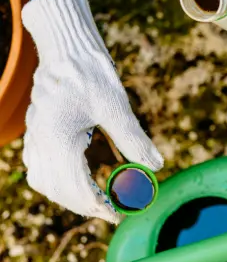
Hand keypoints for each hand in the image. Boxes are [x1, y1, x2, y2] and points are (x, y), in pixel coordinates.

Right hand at [21, 0, 162, 222]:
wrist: (65, 46)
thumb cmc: (90, 72)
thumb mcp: (116, 106)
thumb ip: (134, 139)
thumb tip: (156, 166)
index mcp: (59, 141)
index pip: (77, 189)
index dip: (100, 208)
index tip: (121, 215)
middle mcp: (41, 142)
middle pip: (58, 191)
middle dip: (85, 205)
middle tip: (114, 210)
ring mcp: (35, 136)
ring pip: (45, 181)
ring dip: (70, 195)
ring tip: (100, 199)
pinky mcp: (37, 129)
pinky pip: (39, 165)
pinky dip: (58, 179)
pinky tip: (80, 178)